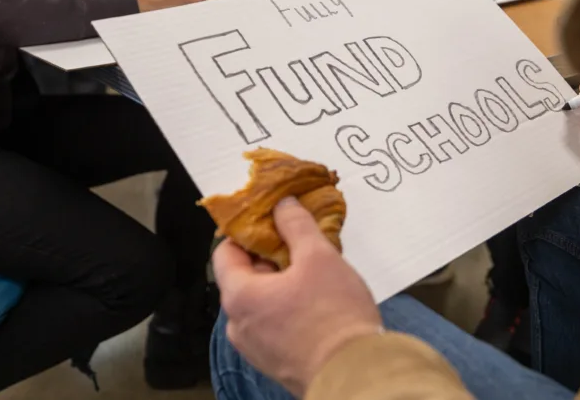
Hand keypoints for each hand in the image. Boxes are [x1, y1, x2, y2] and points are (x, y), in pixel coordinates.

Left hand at [214, 198, 382, 396]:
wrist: (354, 373)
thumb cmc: (333, 313)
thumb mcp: (318, 257)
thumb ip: (296, 225)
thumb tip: (283, 205)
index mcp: (239, 296)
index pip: (225, 252)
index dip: (247, 231)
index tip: (271, 219)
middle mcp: (238, 325)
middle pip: (245, 277)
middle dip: (271, 256)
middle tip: (301, 242)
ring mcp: (255, 347)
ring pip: (262, 302)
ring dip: (283, 283)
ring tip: (315, 271)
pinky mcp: (275, 362)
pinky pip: (274, 324)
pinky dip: (289, 307)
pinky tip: (318, 300)